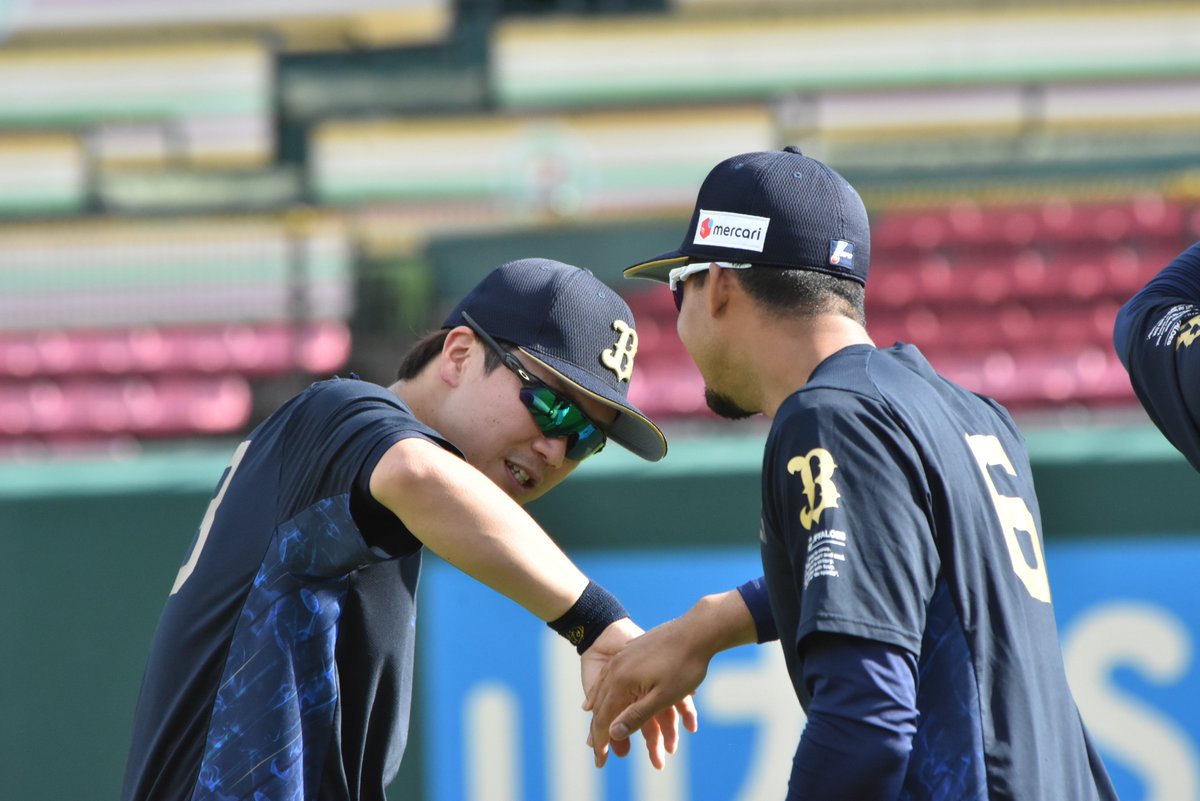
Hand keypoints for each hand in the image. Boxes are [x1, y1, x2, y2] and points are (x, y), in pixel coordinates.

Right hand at [582, 618, 697, 769]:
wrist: (697, 629)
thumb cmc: (684, 665)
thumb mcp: (663, 697)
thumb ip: (637, 715)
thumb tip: (613, 733)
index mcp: (622, 682)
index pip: (605, 718)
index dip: (602, 741)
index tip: (600, 761)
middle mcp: (617, 669)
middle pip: (602, 705)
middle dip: (599, 730)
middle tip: (597, 751)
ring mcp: (623, 657)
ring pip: (604, 688)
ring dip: (600, 708)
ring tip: (595, 723)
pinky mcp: (632, 649)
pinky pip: (611, 673)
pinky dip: (605, 687)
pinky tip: (604, 689)